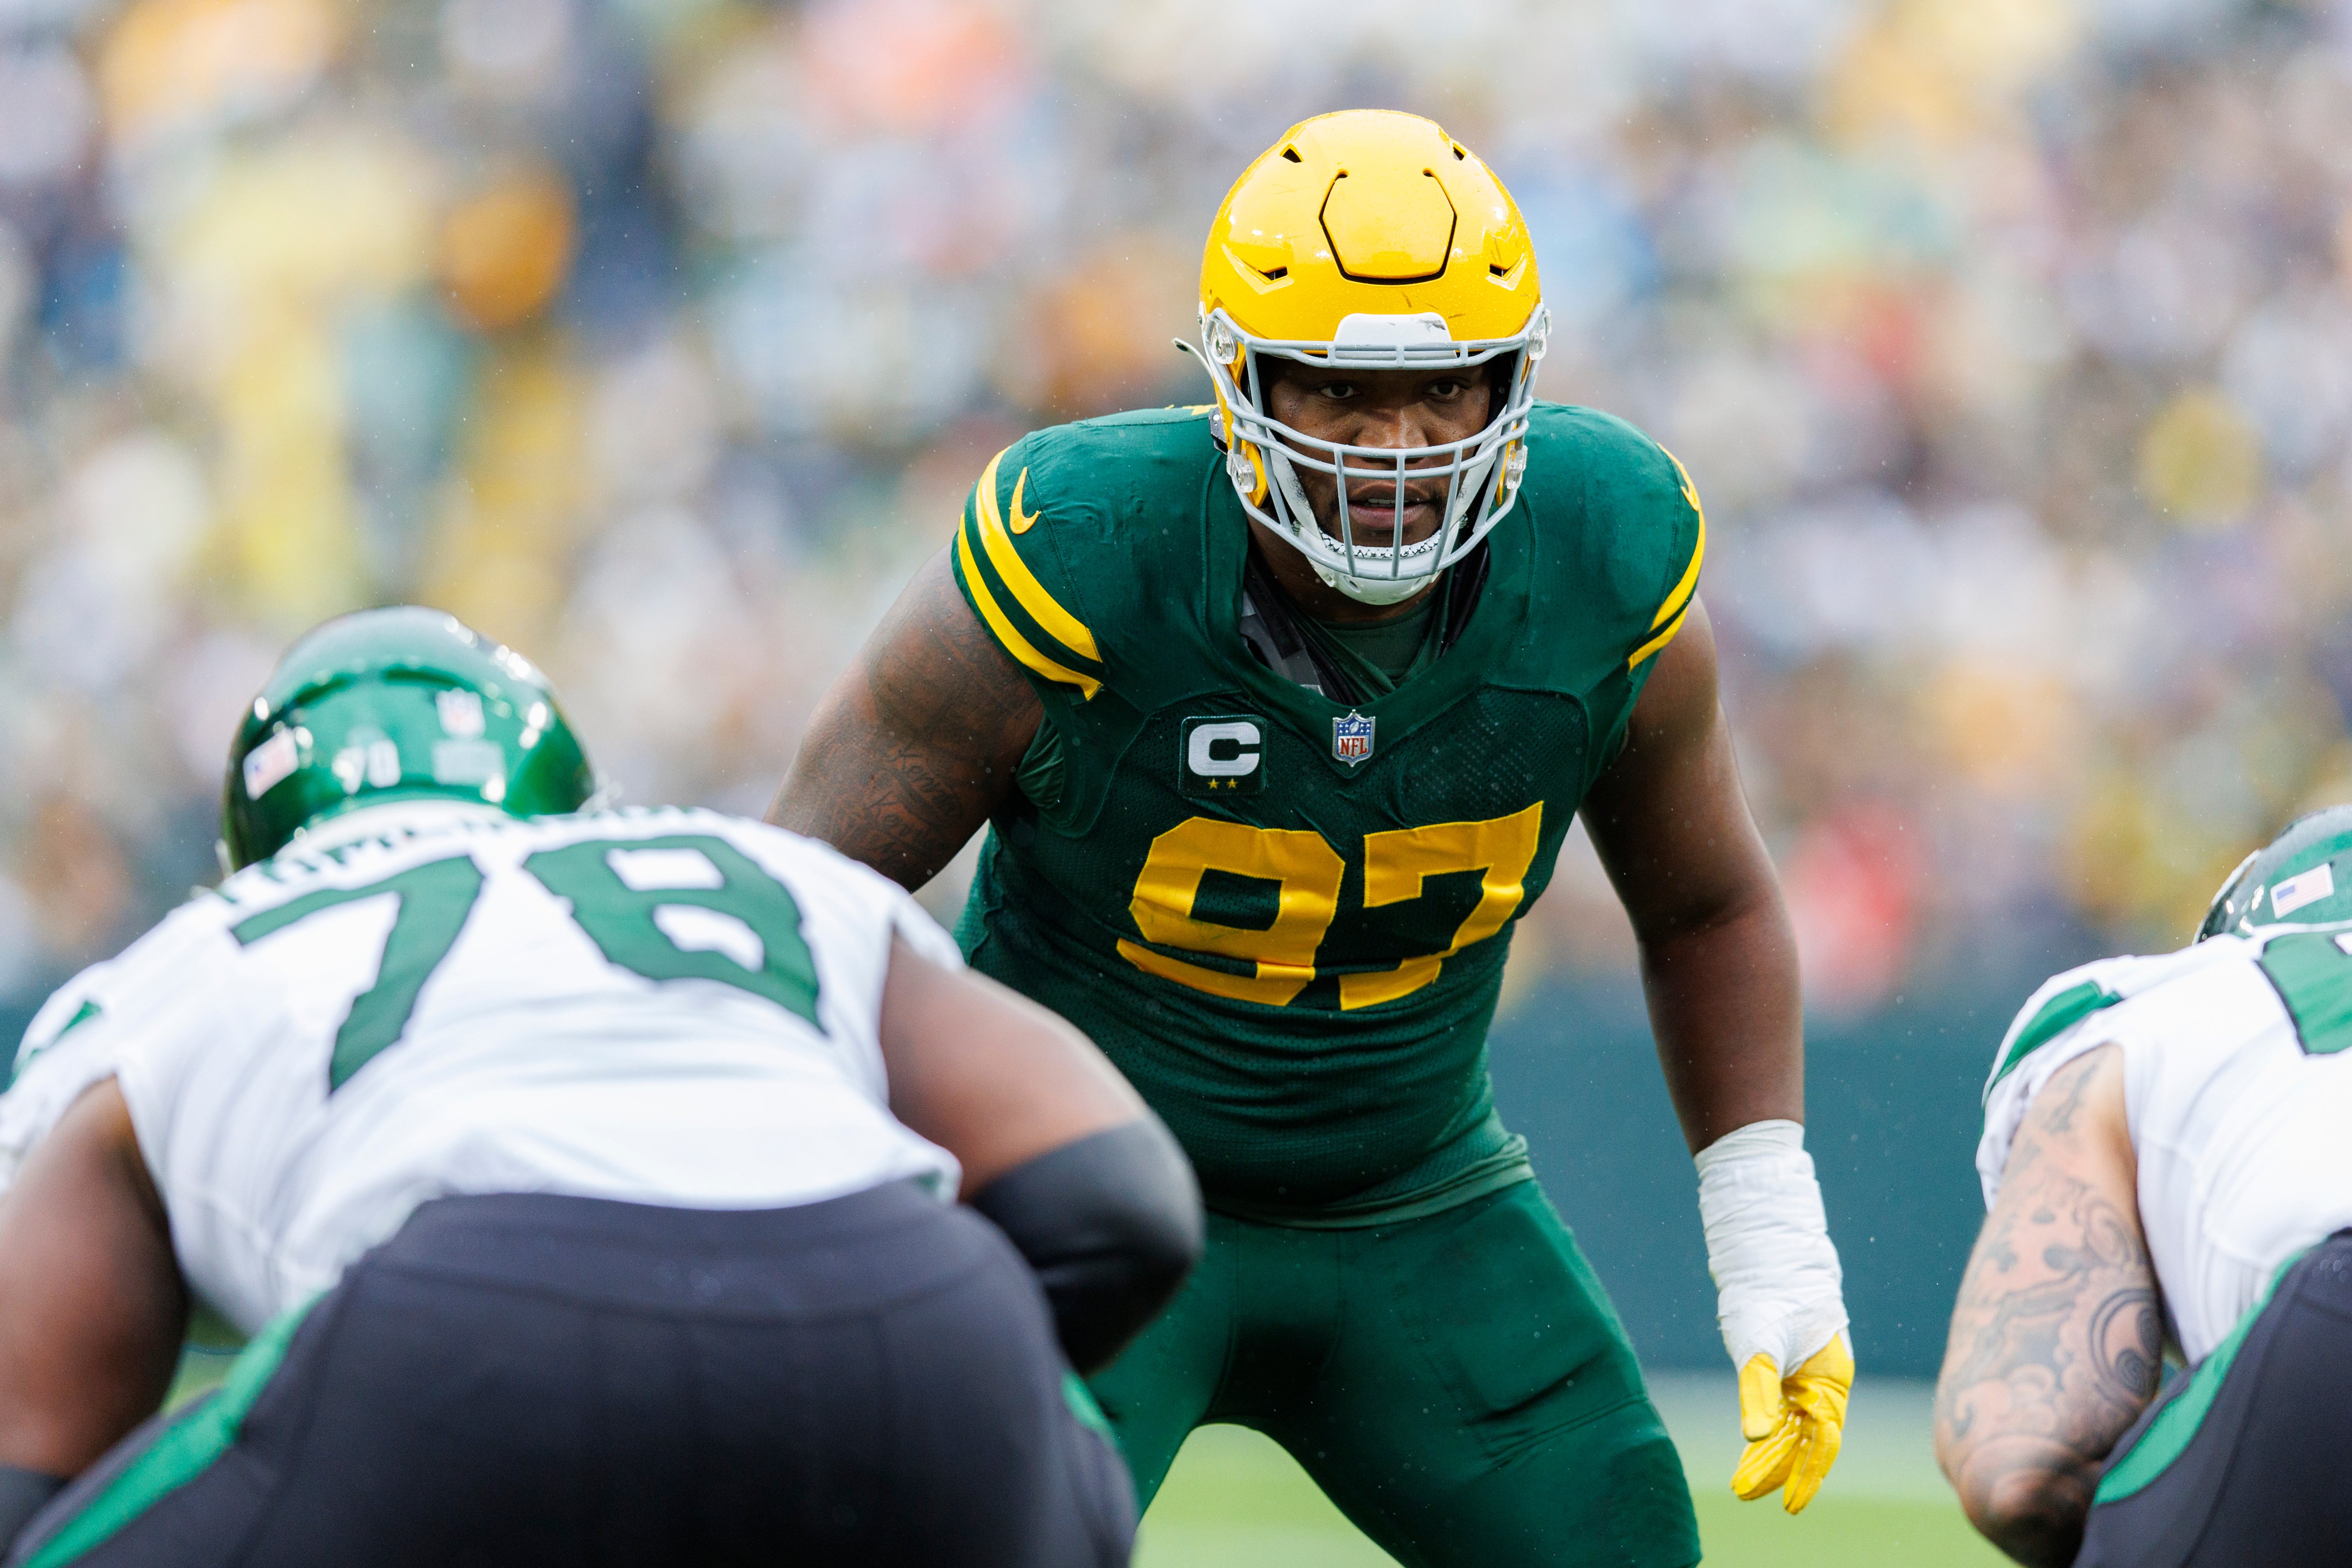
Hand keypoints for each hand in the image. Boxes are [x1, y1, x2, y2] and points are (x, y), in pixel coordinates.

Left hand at [1694, 1119, 1850, 1513]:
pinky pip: (1781, 1407)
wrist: (1769, 1248)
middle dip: (1778, 1469)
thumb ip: (1759, 1386)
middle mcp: (1822, 1381)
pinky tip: (1754, 1444)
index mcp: (1829, 1379)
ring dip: (1770, 1453)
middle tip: (1745, 1493)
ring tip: (1743, 1482)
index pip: (1822, 1441)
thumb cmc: (1768, 1289)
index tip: (1788, 1505)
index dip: (1807, 1475)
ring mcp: (1806, 1374)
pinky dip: (1768, 1427)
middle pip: (1804, 1438)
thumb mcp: (1759, 1338)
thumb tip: (1754, 1433)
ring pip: (1792, 1426)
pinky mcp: (1788, 1364)